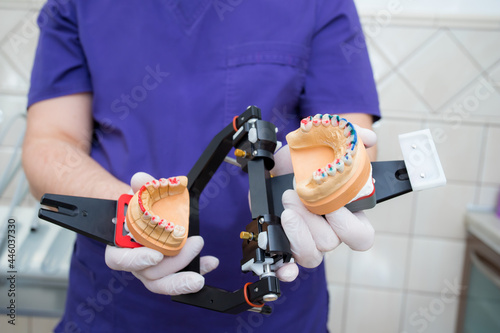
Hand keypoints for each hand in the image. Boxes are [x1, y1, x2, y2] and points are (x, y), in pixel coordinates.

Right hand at [105, 172, 218, 295]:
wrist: (141, 213)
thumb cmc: (136, 207)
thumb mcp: (136, 194)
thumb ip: (139, 187)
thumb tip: (140, 179)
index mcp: (119, 246)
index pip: (119, 260)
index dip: (136, 260)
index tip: (156, 256)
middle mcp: (134, 263)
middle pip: (149, 274)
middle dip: (173, 267)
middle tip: (193, 253)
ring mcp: (151, 269)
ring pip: (164, 281)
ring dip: (187, 272)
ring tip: (206, 258)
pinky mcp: (169, 269)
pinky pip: (181, 274)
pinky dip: (198, 268)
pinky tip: (211, 263)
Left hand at [272, 125, 376, 268]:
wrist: (275, 167)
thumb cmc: (304, 160)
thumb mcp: (324, 143)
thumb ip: (348, 139)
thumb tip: (367, 140)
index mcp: (345, 214)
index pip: (362, 237)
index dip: (350, 227)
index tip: (334, 206)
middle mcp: (328, 231)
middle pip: (331, 243)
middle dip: (312, 220)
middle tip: (295, 196)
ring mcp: (306, 239)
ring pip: (312, 255)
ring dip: (297, 233)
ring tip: (285, 208)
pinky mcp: (285, 243)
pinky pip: (290, 267)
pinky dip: (287, 269)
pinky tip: (283, 264)